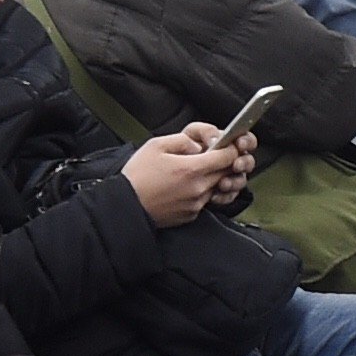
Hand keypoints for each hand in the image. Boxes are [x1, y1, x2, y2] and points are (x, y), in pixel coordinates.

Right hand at [122, 124, 250, 224]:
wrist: (126, 206)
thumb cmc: (137, 176)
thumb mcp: (156, 146)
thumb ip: (183, 140)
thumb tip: (199, 145)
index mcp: (191, 169)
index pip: (227, 157)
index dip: (229, 148)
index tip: (224, 145)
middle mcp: (198, 189)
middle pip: (225, 173)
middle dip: (222, 162)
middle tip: (209, 156)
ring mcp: (196, 204)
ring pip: (216, 187)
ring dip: (212, 178)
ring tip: (192, 171)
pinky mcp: (191, 215)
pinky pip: (204, 200)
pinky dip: (201, 192)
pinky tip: (184, 186)